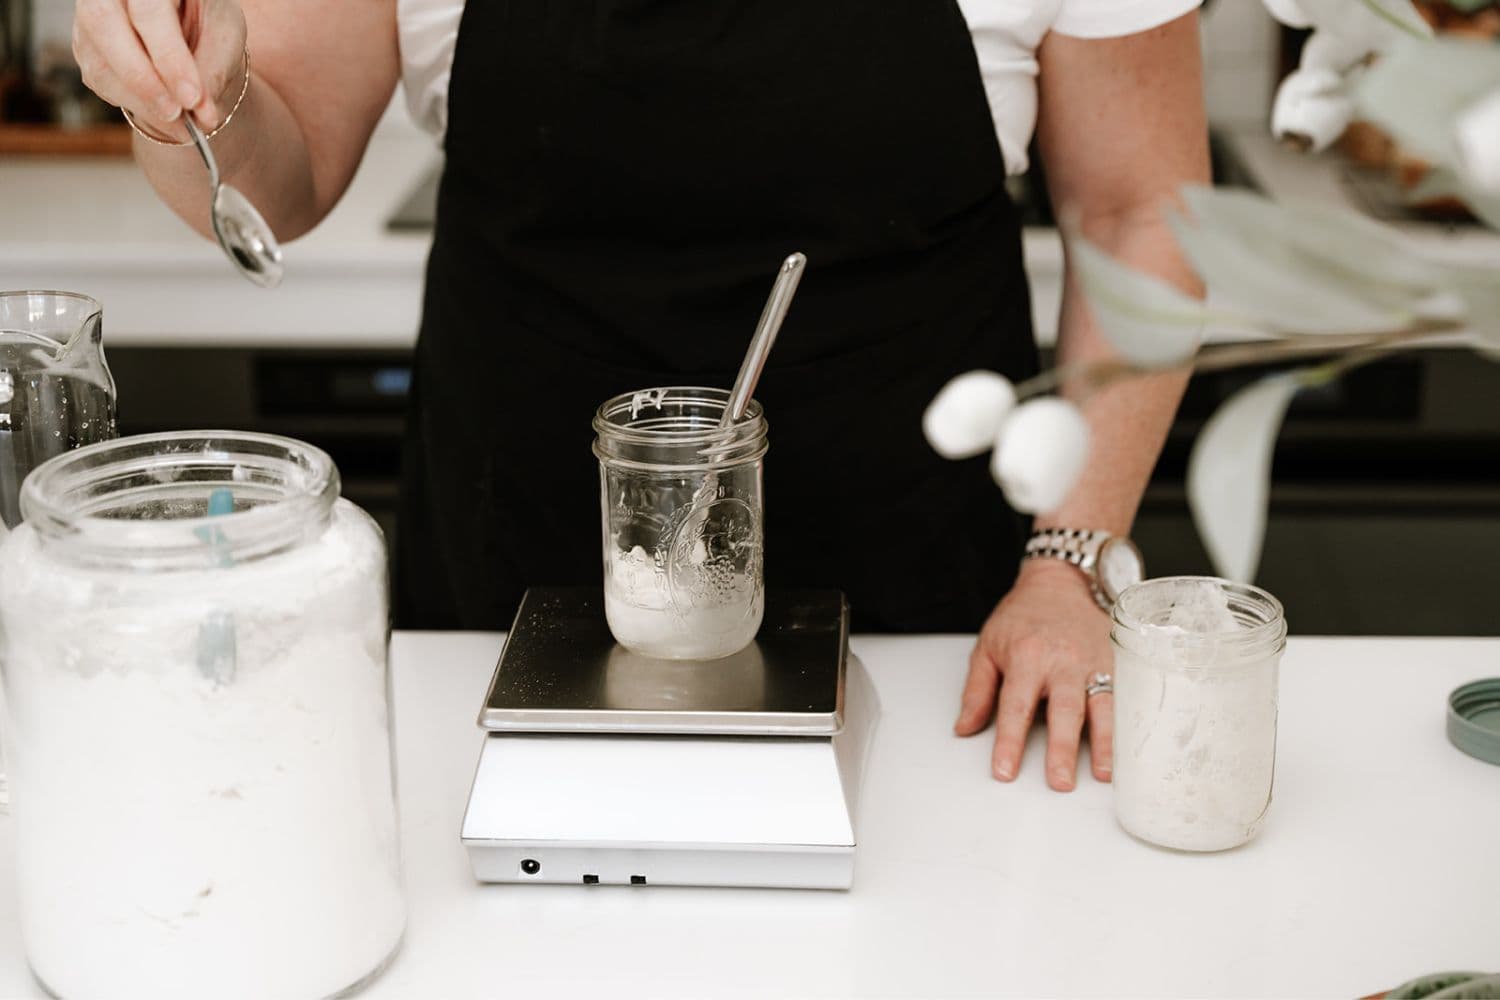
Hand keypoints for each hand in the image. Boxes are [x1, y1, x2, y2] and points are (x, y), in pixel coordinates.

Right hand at [74, 0, 245, 138]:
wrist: (189, 26)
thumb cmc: (208, 22)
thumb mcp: (224, 37)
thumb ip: (212, 71)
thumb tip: (201, 116)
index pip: (149, 10)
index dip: (168, 56)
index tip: (191, 98)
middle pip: (104, 23)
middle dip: (143, 79)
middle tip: (176, 113)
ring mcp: (91, 13)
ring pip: (98, 58)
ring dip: (140, 100)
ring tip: (180, 126)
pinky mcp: (86, 43)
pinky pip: (98, 78)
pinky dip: (133, 103)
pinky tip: (163, 114)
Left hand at [954, 558, 1113, 790]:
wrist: (1059, 583)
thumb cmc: (1021, 618)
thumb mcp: (988, 647)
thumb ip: (977, 690)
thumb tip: (964, 729)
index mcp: (1026, 657)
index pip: (1015, 706)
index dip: (1009, 742)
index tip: (1005, 771)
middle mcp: (1063, 661)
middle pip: (1063, 710)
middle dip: (1062, 749)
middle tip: (1058, 782)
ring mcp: (1094, 662)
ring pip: (1103, 706)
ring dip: (1104, 743)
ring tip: (1103, 774)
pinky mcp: (1118, 662)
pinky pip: (1126, 696)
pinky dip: (1131, 723)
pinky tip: (1134, 749)